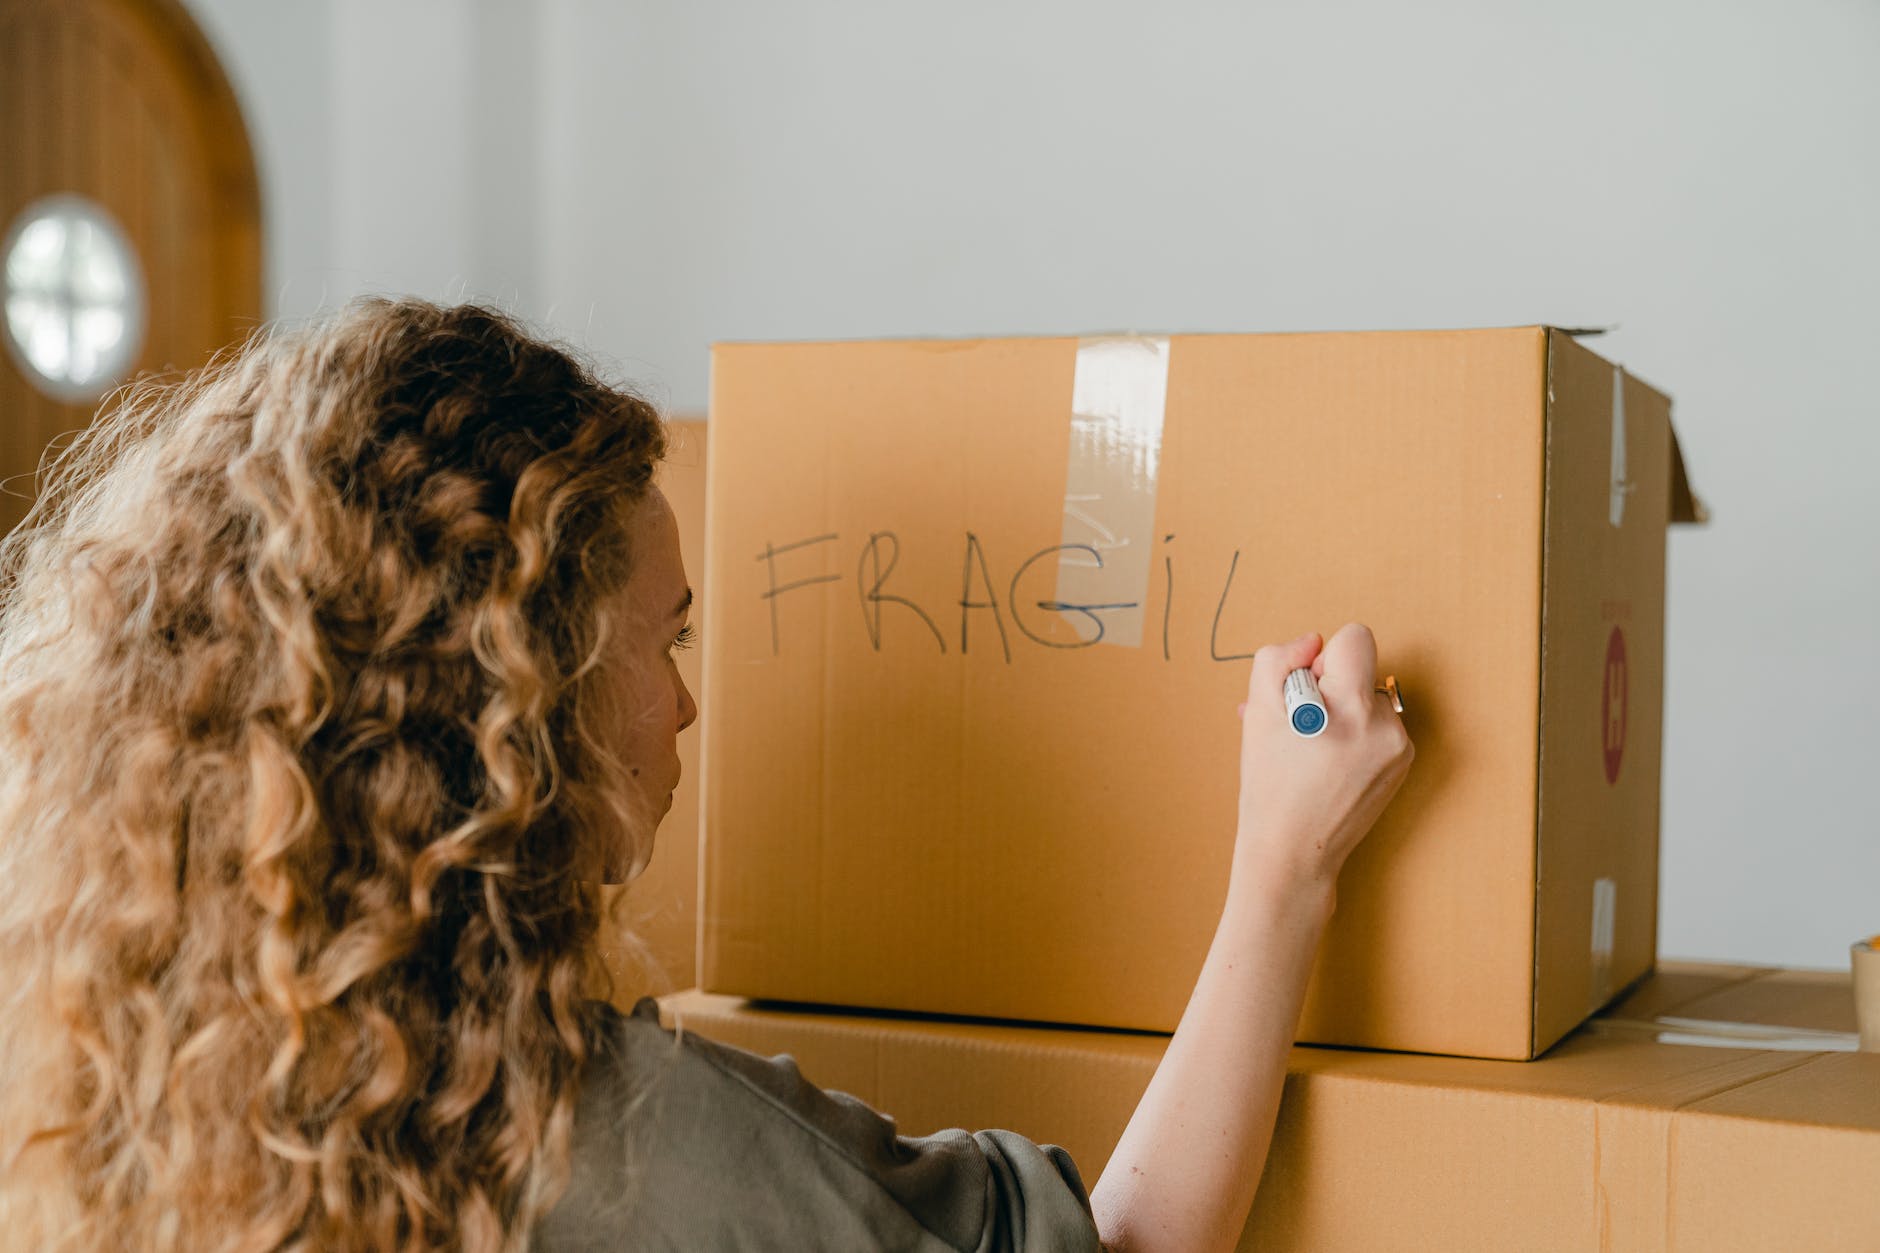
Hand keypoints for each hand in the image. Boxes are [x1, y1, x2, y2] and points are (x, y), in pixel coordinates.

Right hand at [1230, 624, 1414, 896]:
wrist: (1292, 851)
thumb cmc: (1270, 784)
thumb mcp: (1258, 712)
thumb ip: (1279, 659)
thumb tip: (1314, 641)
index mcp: (1349, 705)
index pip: (1355, 638)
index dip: (1323, 658)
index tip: (1306, 691)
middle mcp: (1385, 724)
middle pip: (1361, 670)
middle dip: (1331, 687)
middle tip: (1303, 726)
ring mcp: (1399, 747)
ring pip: (1369, 699)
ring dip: (1344, 713)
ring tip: (1314, 750)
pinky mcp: (1403, 765)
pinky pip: (1380, 727)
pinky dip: (1358, 736)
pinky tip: (1332, 764)